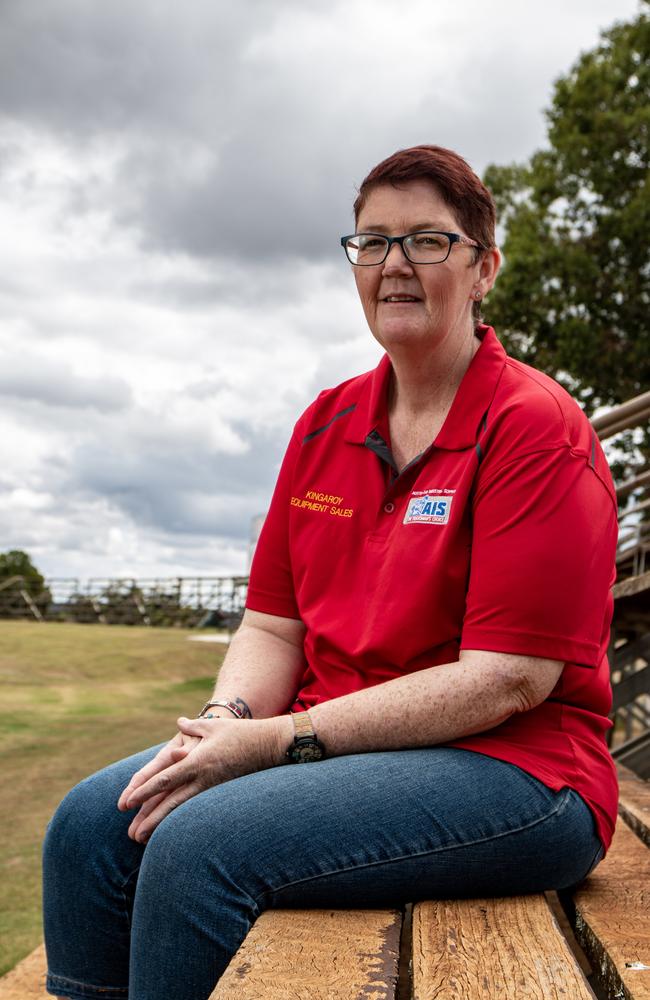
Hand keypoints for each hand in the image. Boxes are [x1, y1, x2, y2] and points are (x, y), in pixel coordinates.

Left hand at [118, 715, 288, 842]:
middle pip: (171, 802)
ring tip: (143, 839)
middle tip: (130, 833)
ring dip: (162, 825)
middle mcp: (202, 779)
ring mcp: (213, 789)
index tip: (127, 802)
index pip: (165, 779)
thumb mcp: (212, 727)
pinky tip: (171, 832)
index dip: (145, 791)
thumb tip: (179, 724)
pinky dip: (180, 821)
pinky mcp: (221, 794)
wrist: (269, 746)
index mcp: (196, 761)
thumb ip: (192, 728)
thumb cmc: (240, 733)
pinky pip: (197, 810)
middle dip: (149, 817)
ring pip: (182, 810)